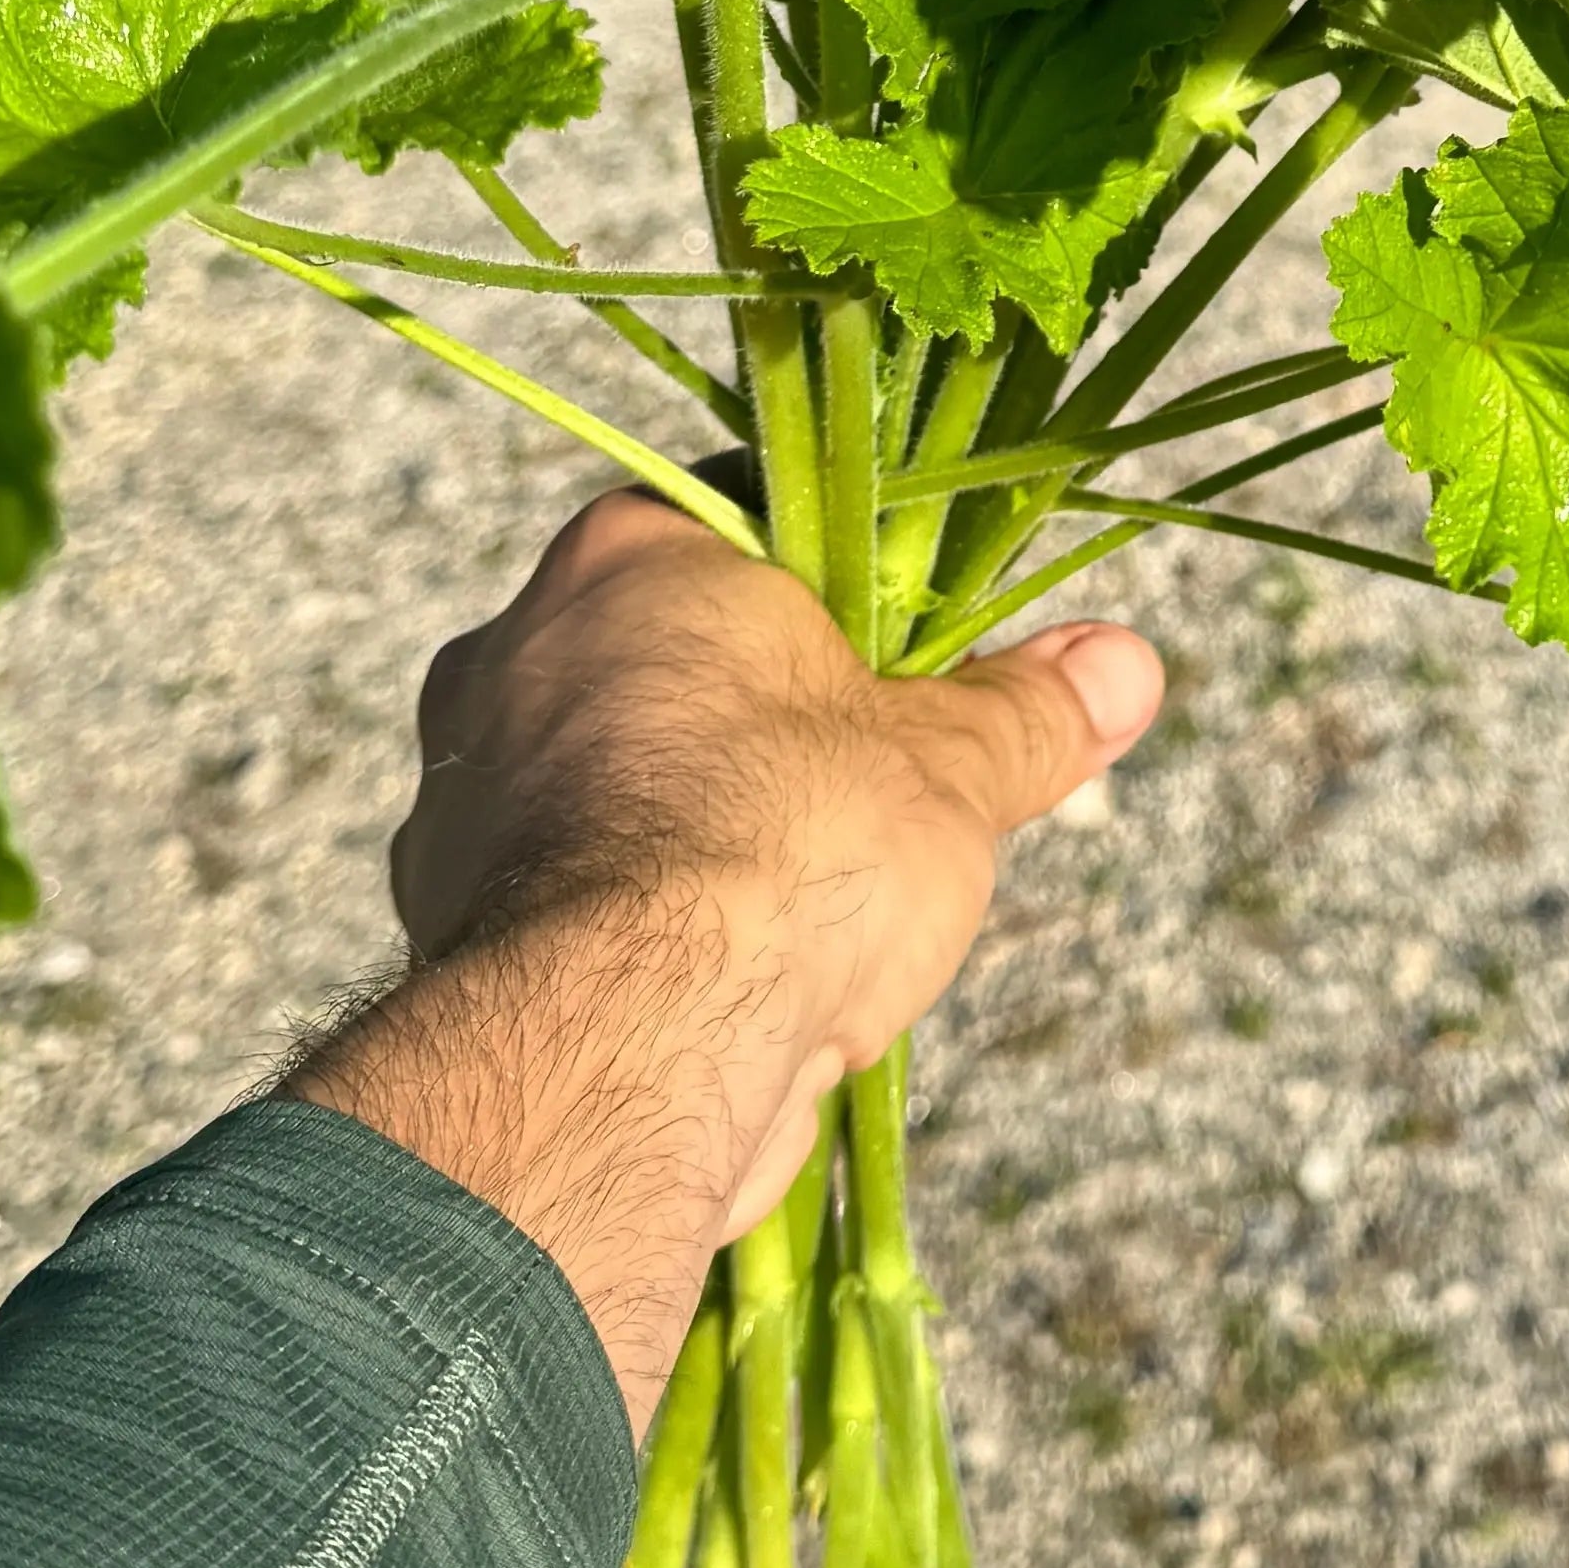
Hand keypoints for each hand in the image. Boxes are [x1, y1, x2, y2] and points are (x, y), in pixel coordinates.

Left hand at [288, 494, 1161, 1427]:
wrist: (628, 1046)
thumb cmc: (791, 846)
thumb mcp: (951, 768)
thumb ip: (1026, 713)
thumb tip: (1125, 665)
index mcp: (624, 556)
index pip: (738, 522)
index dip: (838, 589)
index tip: (908, 660)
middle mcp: (511, 650)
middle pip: (669, 661)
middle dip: (767, 727)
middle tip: (879, 796)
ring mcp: (459, 792)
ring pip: (610, 786)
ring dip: (696, 835)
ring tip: (809, 915)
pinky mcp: (443, 926)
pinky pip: (568, 901)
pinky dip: (638, 934)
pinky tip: (723, 990)